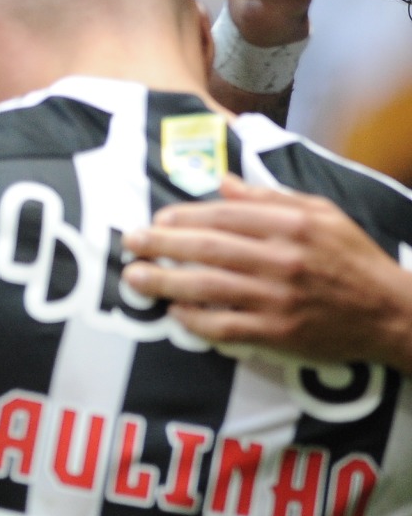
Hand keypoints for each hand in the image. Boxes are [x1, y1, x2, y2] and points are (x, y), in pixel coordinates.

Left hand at [121, 176, 411, 371]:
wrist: (391, 313)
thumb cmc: (352, 259)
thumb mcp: (322, 214)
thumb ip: (270, 197)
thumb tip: (222, 182)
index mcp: (292, 225)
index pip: (224, 217)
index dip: (184, 217)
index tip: (157, 219)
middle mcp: (283, 260)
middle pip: (207, 249)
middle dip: (162, 244)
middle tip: (129, 242)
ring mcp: (278, 299)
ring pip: (208, 288)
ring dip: (164, 282)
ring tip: (133, 278)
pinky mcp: (277, 333)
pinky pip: (224, 327)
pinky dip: (194, 320)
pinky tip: (174, 313)